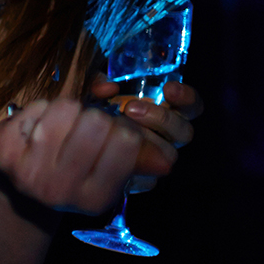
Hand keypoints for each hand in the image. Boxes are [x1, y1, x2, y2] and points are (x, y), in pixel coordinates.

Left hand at [0, 98, 140, 215]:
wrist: (16, 189)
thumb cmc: (70, 172)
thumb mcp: (105, 172)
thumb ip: (135, 161)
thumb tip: (163, 161)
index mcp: (95, 198)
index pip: (125, 140)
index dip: (122, 127)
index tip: (114, 132)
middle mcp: (60, 190)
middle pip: (96, 121)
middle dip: (94, 117)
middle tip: (84, 128)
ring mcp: (27, 171)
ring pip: (66, 108)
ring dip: (68, 110)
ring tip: (61, 128)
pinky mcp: (2, 150)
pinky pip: (37, 106)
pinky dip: (41, 109)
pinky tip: (35, 128)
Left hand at [88, 74, 202, 190]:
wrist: (74, 147)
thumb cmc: (88, 113)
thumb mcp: (89, 93)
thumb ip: (96, 84)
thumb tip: (107, 87)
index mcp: (162, 110)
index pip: (190, 105)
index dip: (186, 97)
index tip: (169, 88)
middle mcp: (165, 134)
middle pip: (184, 131)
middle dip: (162, 118)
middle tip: (131, 108)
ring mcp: (156, 157)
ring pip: (169, 153)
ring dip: (148, 142)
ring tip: (119, 129)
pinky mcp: (143, 178)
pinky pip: (149, 178)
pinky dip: (133, 166)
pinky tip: (115, 157)